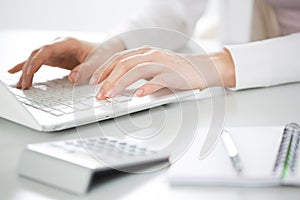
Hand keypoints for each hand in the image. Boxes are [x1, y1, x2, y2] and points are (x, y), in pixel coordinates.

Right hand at [8, 36, 124, 88]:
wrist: (107, 50)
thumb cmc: (103, 53)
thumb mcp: (97, 62)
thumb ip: (85, 70)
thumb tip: (72, 78)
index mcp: (68, 43)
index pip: (47, 50)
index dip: (36, 61)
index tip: (29, 72)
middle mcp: (59, 45)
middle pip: (37, 54)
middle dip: (28, 69)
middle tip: (24, 84)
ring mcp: (57, 51)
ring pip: (36, 59)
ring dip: (26, 70)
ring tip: (20, 84)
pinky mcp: (57, 58)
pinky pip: (40, 62)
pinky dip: (29, 68)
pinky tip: (17, 72)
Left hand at [89, 46, 234, 99]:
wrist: (202, 68)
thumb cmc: (175, 70)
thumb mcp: (152, 68)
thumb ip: (136, 73)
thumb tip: (115, 86)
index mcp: (144, 52)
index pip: (118, 59)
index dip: (104, 70)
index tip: (93, 82)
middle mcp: (151, 55)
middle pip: (124, 65)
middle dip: (108, 80)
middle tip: (99, 94)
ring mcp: (162, 63)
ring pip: (136, 71)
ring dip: (121, 83)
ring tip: (111, 95)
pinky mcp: (174, 74)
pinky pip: (158, 80)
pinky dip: (147, 87)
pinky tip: (139, 95)